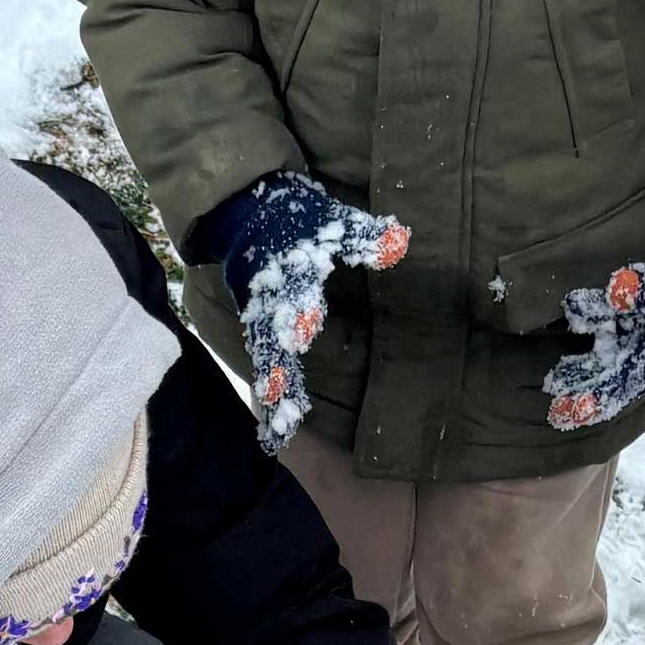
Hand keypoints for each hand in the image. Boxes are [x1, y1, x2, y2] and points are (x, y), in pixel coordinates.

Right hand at [195, 173, 408, 453]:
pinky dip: (270, 382)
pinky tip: (275, 411)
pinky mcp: (257, 319)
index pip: (296, 310)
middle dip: (277, 386)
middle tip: (280, 426)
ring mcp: (260, 314)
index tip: (303, 343)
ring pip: (265, 358)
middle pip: (272, 350)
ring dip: (273, 394)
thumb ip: (366, 237)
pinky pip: (263, 355)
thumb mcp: (332, 221)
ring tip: (276, 434)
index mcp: (291, 281)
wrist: (245, 209)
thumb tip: (400, 241)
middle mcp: (271, 305)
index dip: (301, 320)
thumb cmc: (294, 216)